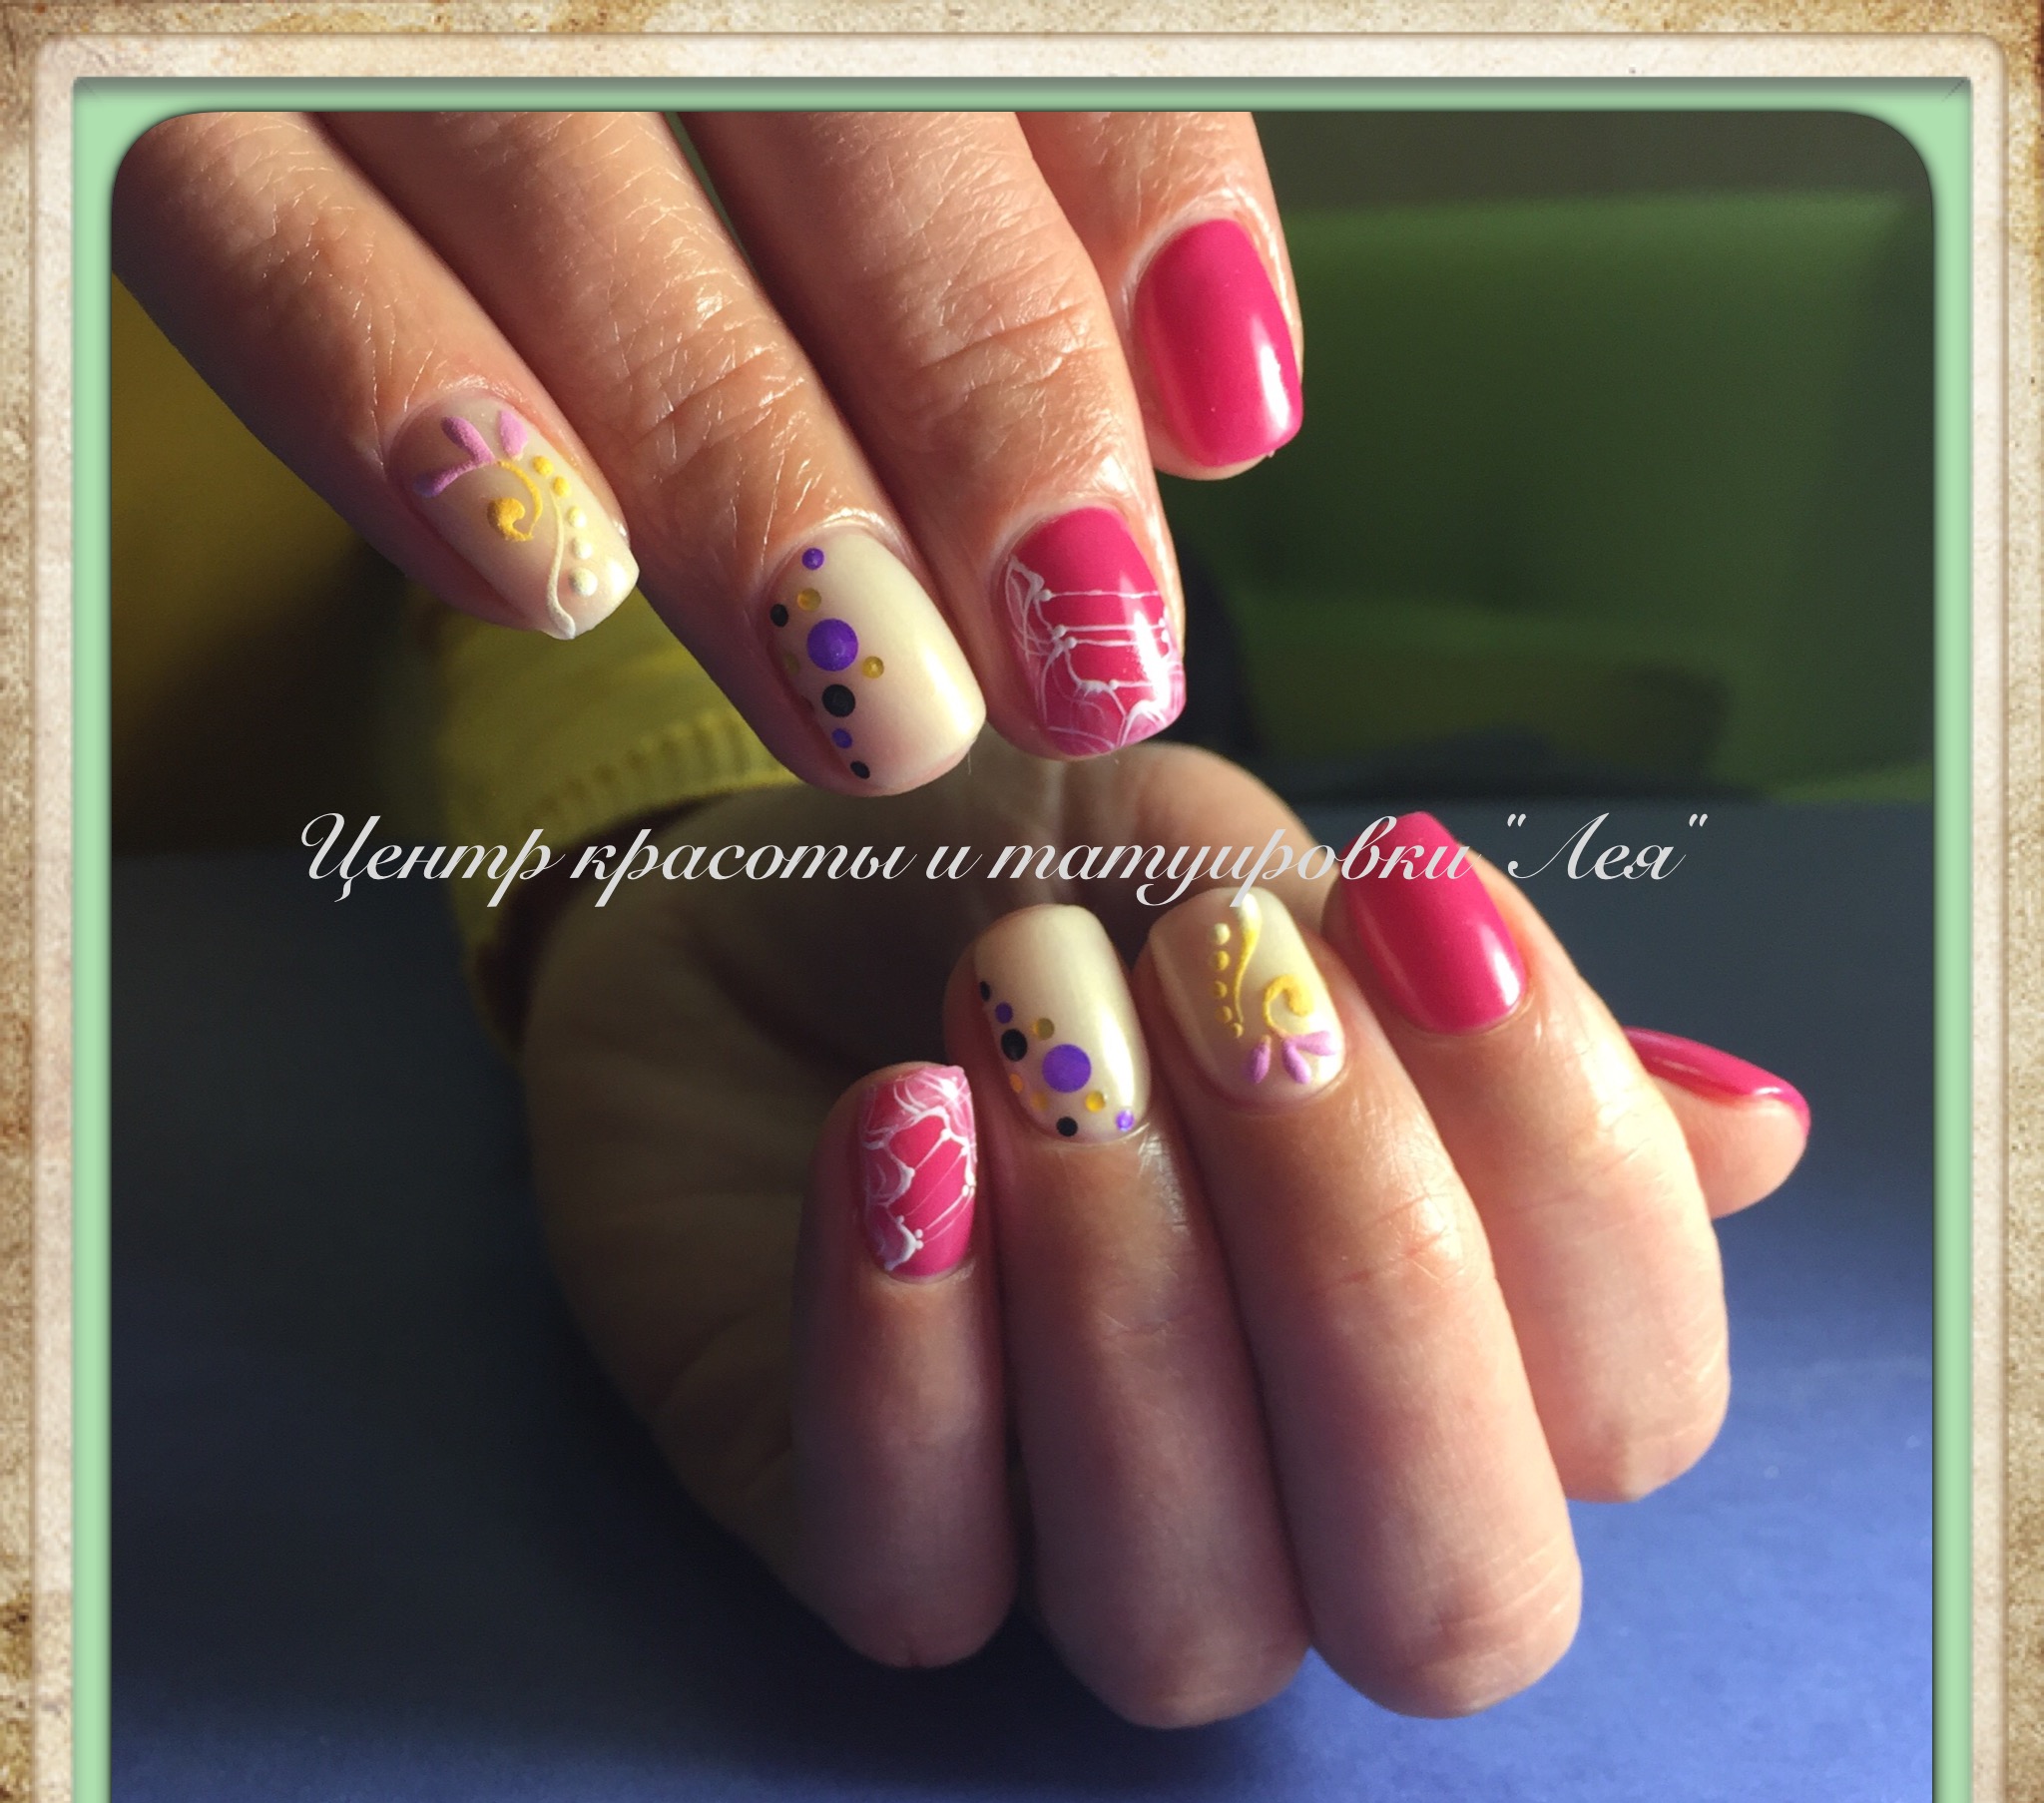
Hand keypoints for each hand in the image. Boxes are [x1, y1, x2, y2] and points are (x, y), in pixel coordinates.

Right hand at [113, 110, 1301, 791]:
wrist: (357, 6)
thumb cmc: (655, 66)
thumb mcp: (827, 75)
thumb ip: (1036, 166)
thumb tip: (1207, 404)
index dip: (1139, 188)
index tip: (1231, 412)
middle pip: (819, 89)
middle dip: (979, 382)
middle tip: (1084, 645)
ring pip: (562, 173)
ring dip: (742, 458)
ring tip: (879, 701)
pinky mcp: (132, 62)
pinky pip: (244, 228)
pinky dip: (396, 399)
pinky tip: (551, 585)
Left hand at [520, 740, 1806, 1726]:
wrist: (747, 901)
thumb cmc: (1027, 878)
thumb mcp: (1238, 865)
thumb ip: (1463, 1005)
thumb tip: (1754, 1142)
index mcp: (1461, 1344)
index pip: (1636, 1395)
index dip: (1565, 1164)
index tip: (1409, 892)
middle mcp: (1304, 1503)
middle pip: (1457, 1601)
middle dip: (1369, 1279)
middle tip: (1225, 986)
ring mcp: (1085, 1549)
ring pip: (1194, 1626)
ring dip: (1130, 1297)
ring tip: (1032, 1018)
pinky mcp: (873, 1542)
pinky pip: (921, 1577)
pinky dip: (916, 1351)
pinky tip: (895, 1128)